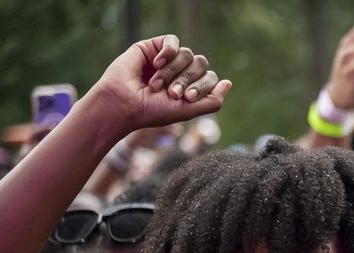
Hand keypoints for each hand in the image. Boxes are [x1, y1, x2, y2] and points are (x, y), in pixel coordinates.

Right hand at [88, 35, 229, 132]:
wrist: (125, 104)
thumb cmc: (154, 111)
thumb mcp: (189, 110)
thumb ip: (213, 101)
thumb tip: (228, 82)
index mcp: (190, 86)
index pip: (210, 78)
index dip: (202, 87)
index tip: (185, 98)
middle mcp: (180, 72)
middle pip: (201, 64)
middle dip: (188, 79)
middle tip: (172, 93)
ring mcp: (167, 59)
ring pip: (187, 54)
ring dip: (173, 72)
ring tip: (157, 85)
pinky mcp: (153, 47)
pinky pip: (172, 40)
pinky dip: (168, 52)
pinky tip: (156, 64)